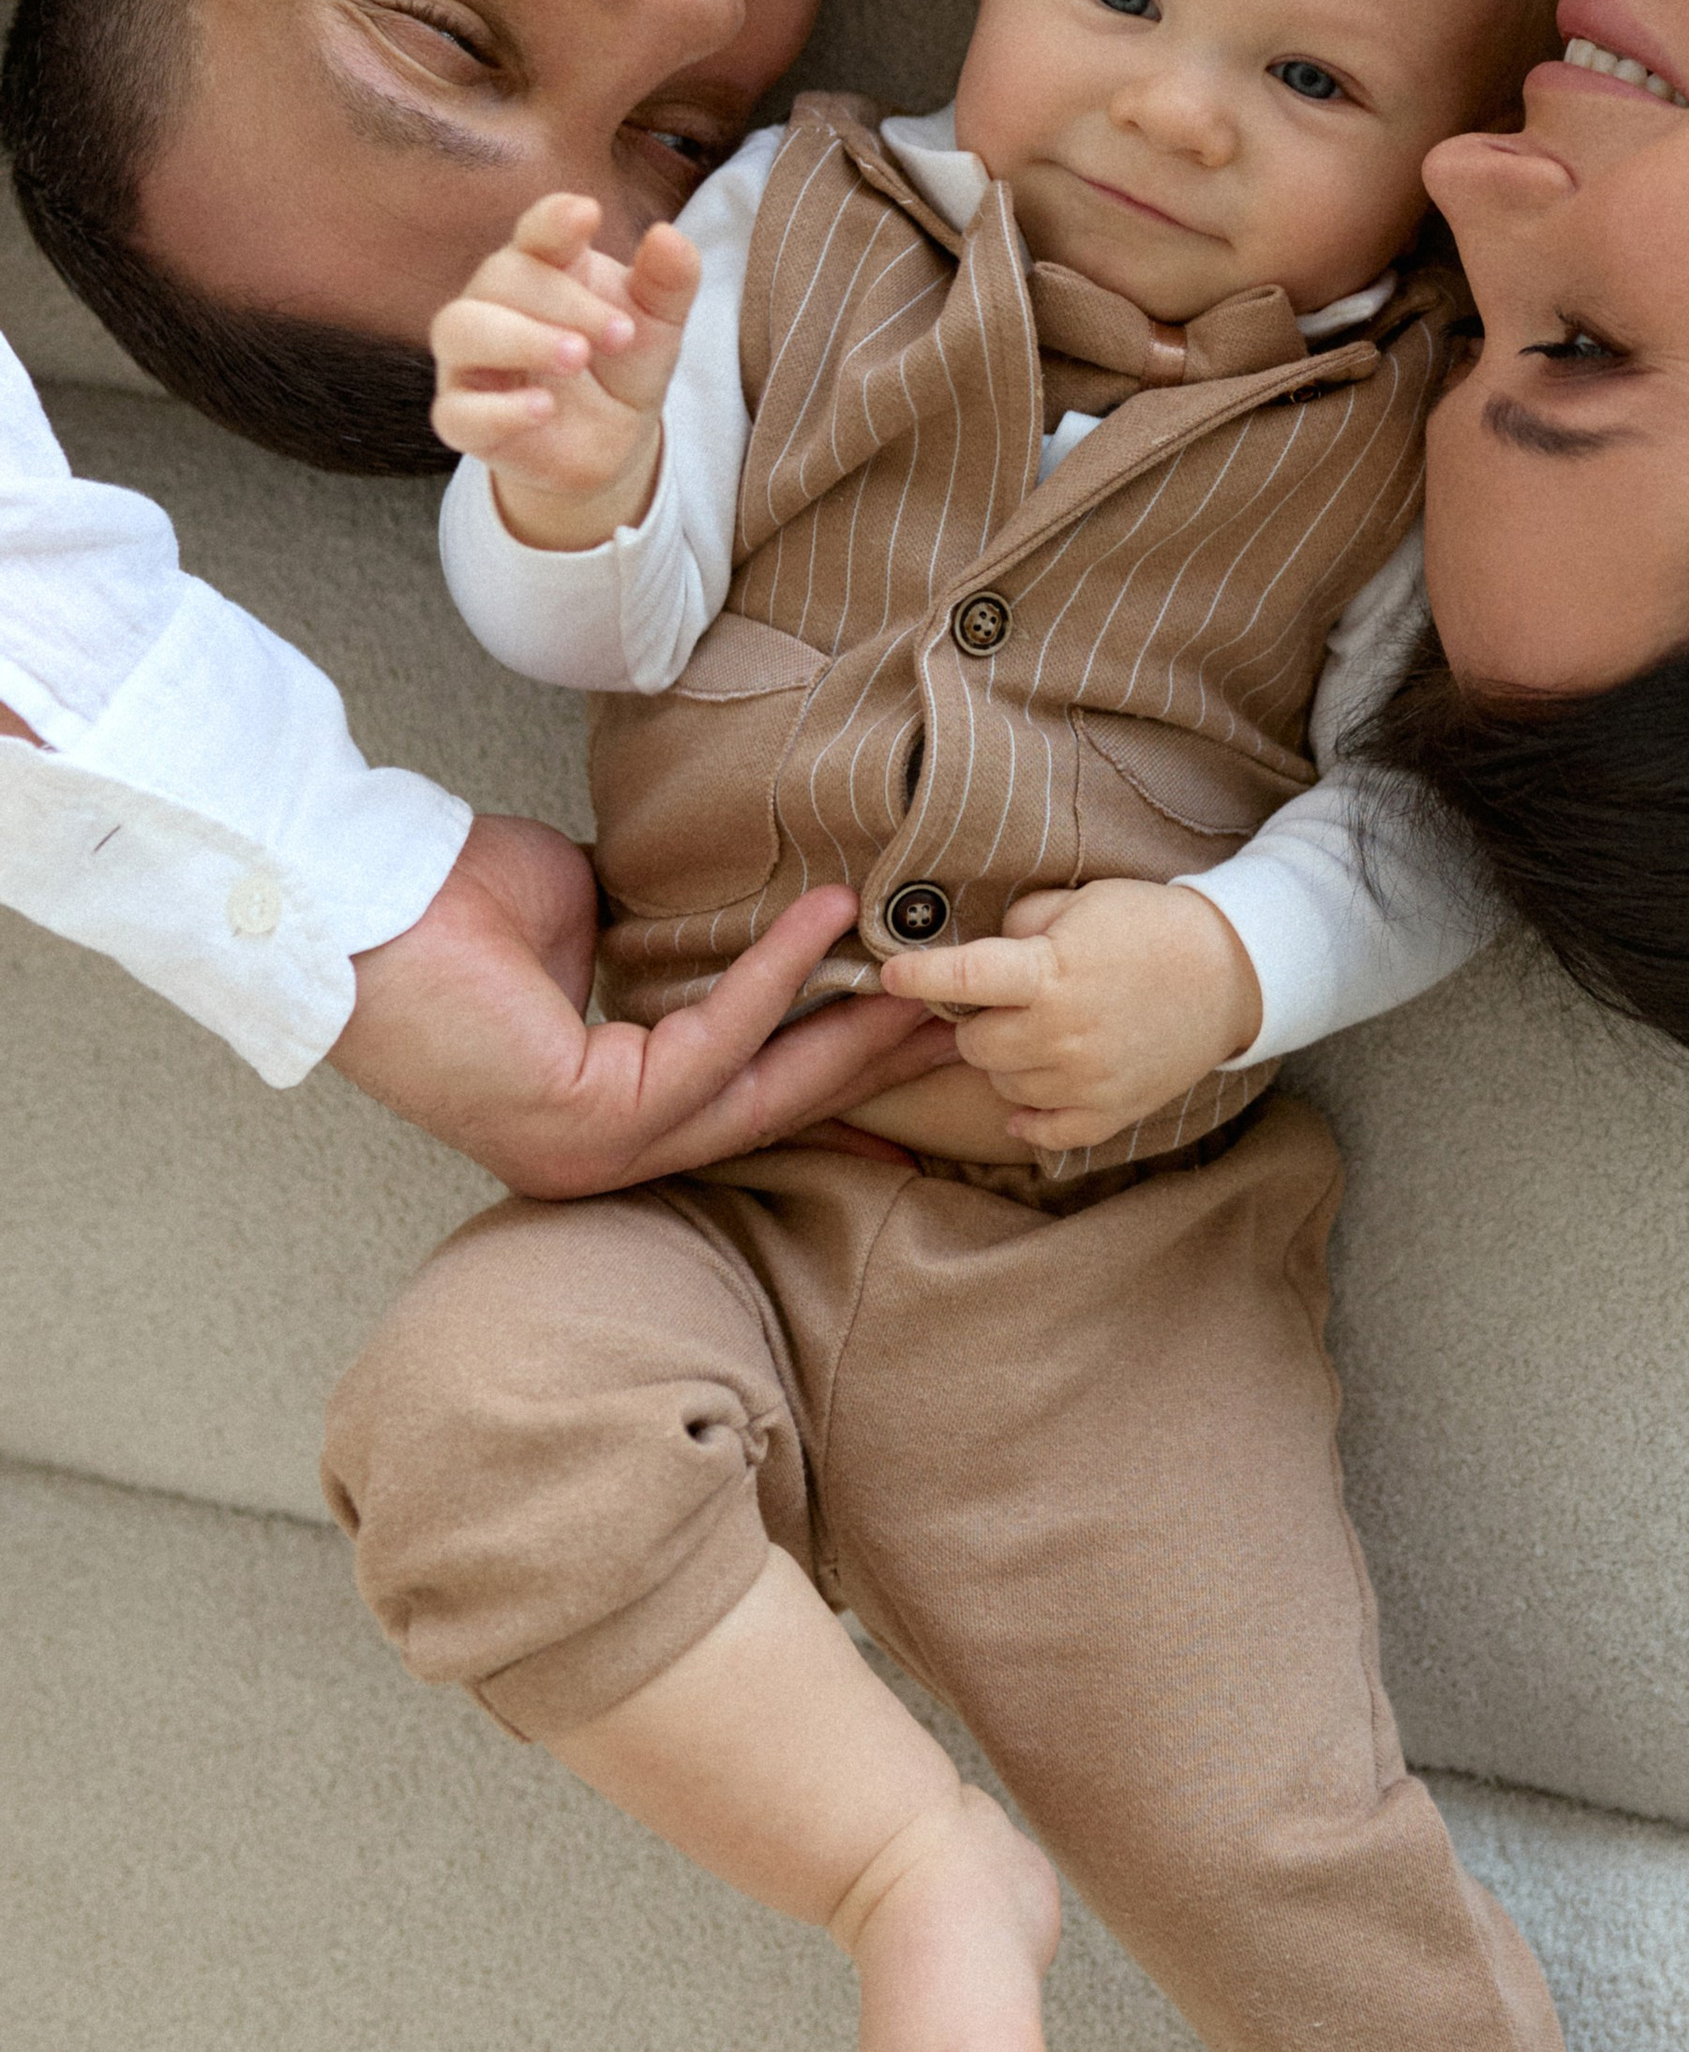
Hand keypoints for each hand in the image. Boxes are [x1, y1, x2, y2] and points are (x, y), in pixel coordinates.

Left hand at [327, 817, 959, 1197]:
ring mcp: (596, 1148)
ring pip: (760, 1091)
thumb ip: (670, 935)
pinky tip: (826, 921)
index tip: (921, 1036)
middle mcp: (604, 1153)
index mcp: (603, 1114)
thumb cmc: (450, 903)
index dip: (840, 1074)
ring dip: (853, 1029)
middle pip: (774, 1109)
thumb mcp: (592, 918)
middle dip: (877, 1063)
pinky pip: (713, 1045)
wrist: (358, 899)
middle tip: (967, 1016)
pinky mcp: (589, 1117)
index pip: (745, 1102)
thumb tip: (753, 902)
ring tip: (926, 968)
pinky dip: (776, 978)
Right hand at [430, 193, 698, 549]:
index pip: (537, 230)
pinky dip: (498, 409)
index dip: (555, 220)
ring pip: (460, 329)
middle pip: (502, 276)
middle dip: (563, 300)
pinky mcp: (463, 419)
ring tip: (576, 357)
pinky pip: (455, 410)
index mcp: (544, 265)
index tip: (588, 213)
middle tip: (622, 334)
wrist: (611, 441)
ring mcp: (470, 360)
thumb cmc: (623, 364)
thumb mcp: (660, 322)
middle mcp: (495, 303)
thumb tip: (668, 235)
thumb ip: (669, 279)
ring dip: (519, 339)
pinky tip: (543, 409)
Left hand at [878, 878, 1263, 1151]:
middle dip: (976, 1021)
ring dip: (1006, 1063)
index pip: (964, 979)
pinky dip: (1029, 1118)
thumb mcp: (1083, 900)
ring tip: (1037, 1034)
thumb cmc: (1151, 926)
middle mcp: (1062, 1034)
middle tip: (1001, 1002)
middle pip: (975, 1043)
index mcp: (1050, 974)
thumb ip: (1023, 921)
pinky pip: (1046, 1131)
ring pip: (1004, 1086)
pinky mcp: (1110, 1111)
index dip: (918, 976)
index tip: (890, 973)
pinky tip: (1030, 1097)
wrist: (1231, 972)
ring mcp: (1086, 1080)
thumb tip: (989, 945)